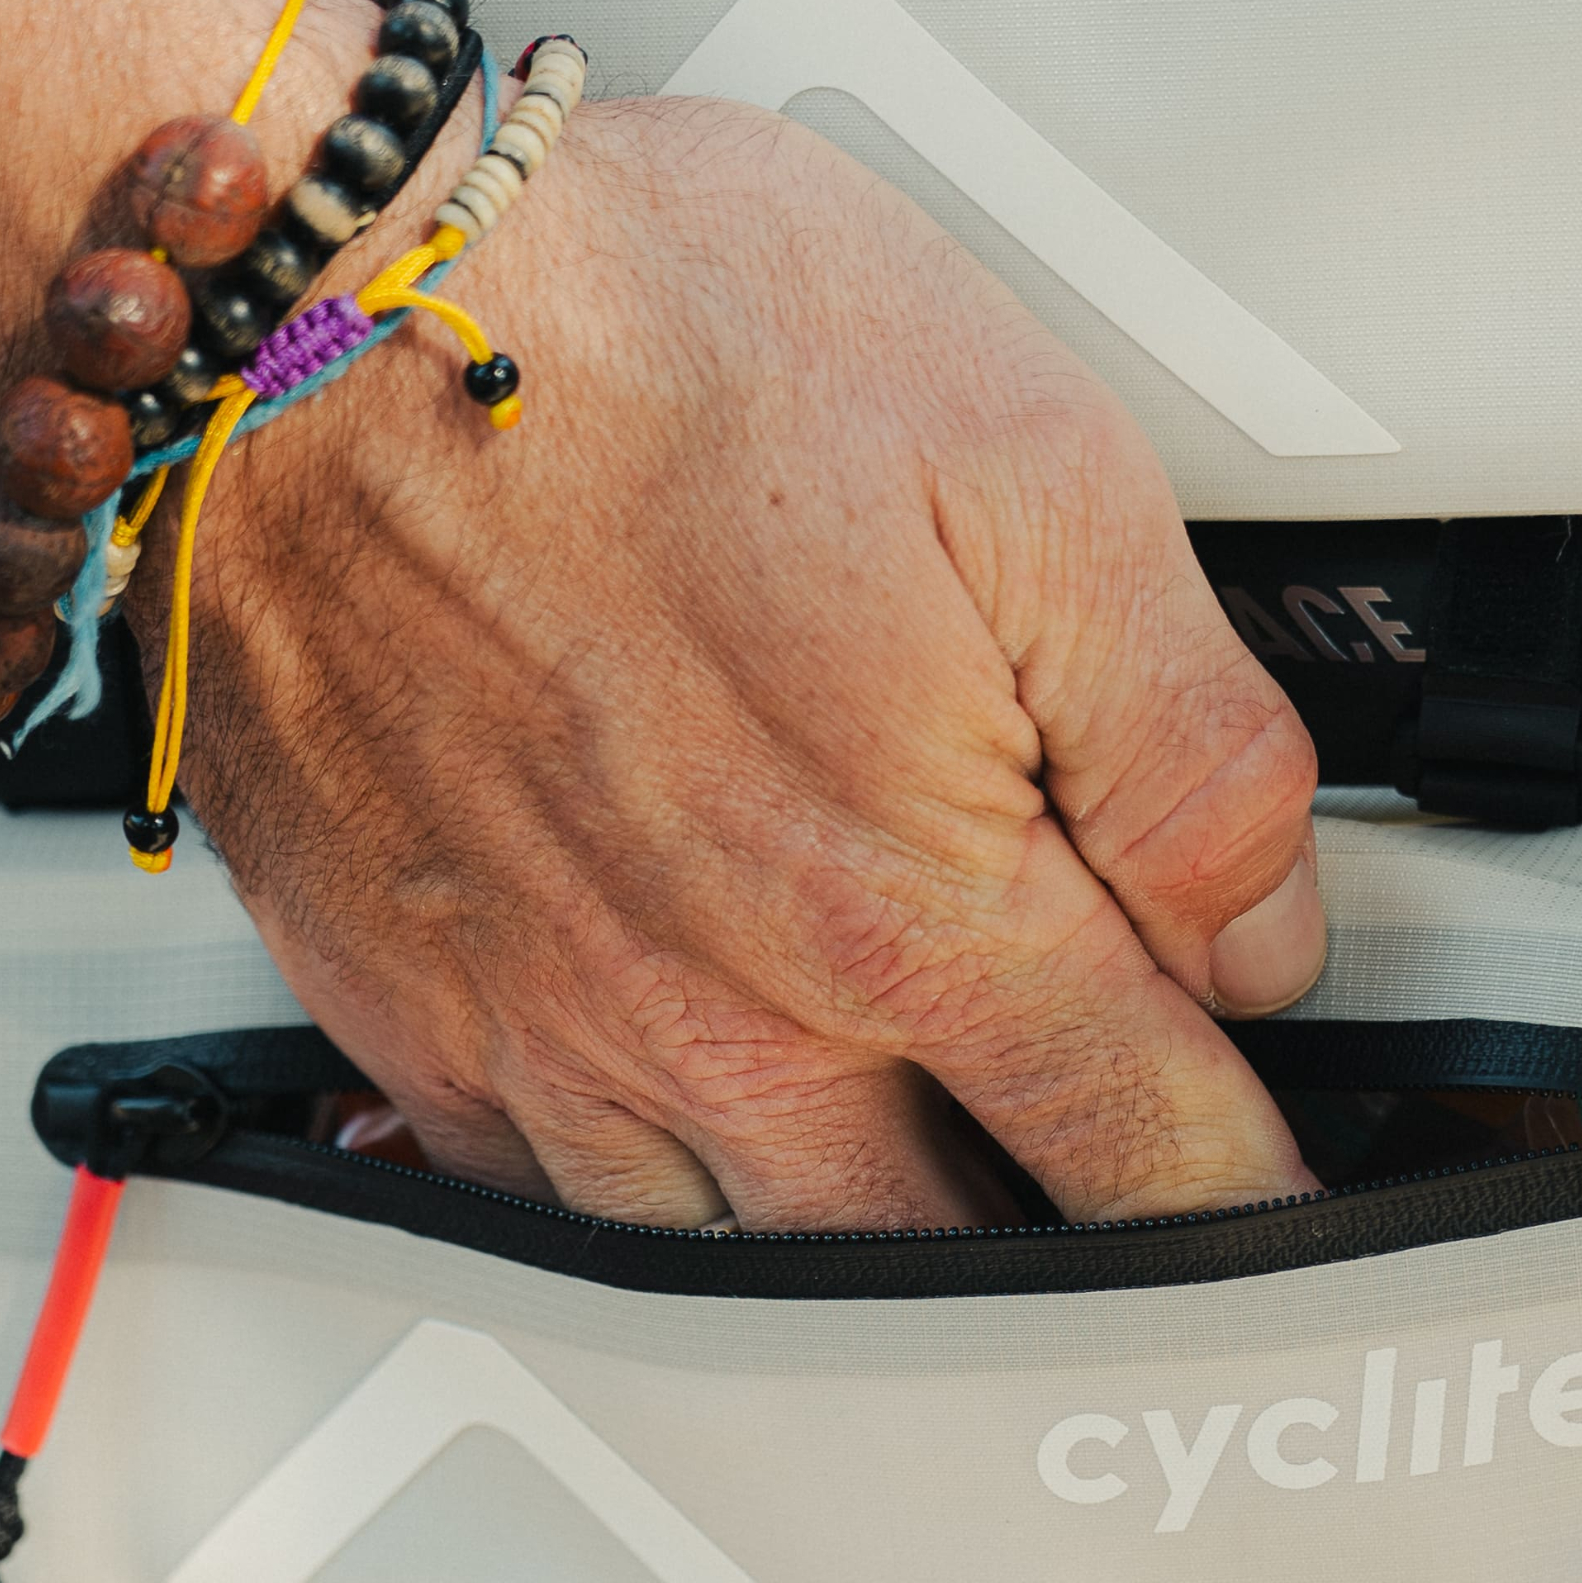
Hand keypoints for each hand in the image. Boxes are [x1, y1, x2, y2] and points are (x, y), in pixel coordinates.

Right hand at [0, 0, 1321, 1231]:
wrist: (295, 315)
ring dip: (864, 1255)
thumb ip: (1187, 741)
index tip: (1286, 1190)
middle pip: (956, 1257)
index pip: (1149, 1145)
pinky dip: (657, 1217)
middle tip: (1127, 1208)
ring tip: (938, 1200)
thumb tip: (1268, 923)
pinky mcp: (417, 1018)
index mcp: (911, 905)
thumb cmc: (630, 340)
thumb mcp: (1029, 466)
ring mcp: (560, 1039)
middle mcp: (731, 1022)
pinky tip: (705, 1153)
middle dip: (1064, 1247)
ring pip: (756, 1267)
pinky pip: (559, 1215)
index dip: (1252, 1184)